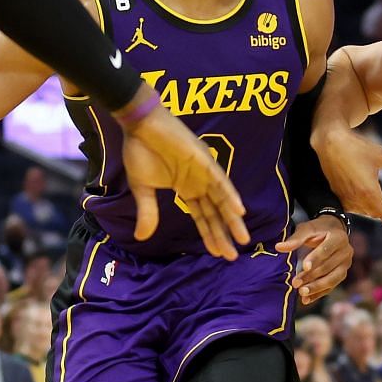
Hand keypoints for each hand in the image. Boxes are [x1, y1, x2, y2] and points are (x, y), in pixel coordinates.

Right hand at [121, 106, 248, 258]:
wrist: (139, 125)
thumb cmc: (140, 151)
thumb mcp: (142, 189)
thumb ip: (147, 212)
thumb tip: (141, 238)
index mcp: (186, 189)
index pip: (202, 217)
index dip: (210, 235)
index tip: (217, 254)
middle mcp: (199, 182)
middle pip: (215, 213)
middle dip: (224, 234)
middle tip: (232, 256)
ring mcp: (203, 171)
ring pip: (222, 199)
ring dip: (232, 218)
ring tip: (242, 238)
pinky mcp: (203, 158)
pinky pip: (220, 179)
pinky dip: (229, 194)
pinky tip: (239, 210)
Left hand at [278, 214, 350, 303]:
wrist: (333, 231)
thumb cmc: (318, 230)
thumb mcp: (307, 229)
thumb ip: (295, 239)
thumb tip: (278, 247)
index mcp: (339, 237)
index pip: (327, 250)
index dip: (315, 259)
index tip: (304, 267)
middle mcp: (346, 252)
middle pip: (328, 267)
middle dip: (311, 276)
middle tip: (295, 283)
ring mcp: (346, 265)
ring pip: (332, 279)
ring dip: (316, 288)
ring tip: (301, 293)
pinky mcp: (342, 274)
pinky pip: (331, 286)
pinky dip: (319, 294)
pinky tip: (306, 299)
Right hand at [314, 126, 381, 241]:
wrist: (330, 142)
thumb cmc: (357, 147)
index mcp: (370, 192)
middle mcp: (357, 198)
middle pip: (374, 213)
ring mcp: (346, 197)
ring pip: (363, 210)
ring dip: (373, 209)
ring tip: (381, 205)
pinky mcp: (337, 193)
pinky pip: (351, 206)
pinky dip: (361, 205)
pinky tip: (363, 197)